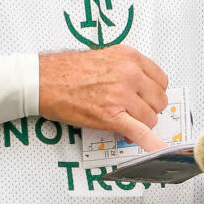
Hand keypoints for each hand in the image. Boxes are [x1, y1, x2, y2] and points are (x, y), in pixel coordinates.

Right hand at [38, 46, 168, 151]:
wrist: (42, 80)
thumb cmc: (67, 69)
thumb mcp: (106, 56)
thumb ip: (127, 68)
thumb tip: (141, 86)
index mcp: (130, 57)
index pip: (161, 81)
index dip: (154, 93)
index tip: (147, 98)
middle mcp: (129, 74)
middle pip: (158, 100)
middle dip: (149, 109)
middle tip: (134, 112)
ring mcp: (121, 95)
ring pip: (150, 118)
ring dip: (141, 124)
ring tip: (125, 122)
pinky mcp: (110, 116)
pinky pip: (138, 131)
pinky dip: (149, 142)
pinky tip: (156, 148)